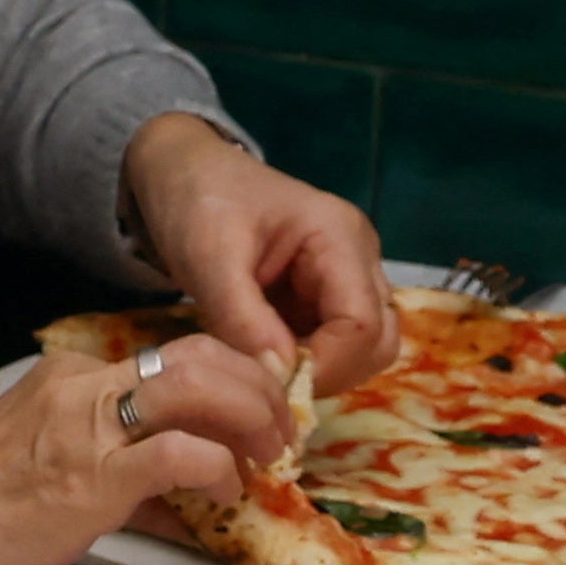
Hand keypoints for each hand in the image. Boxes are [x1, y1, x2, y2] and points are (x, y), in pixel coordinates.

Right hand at [0, 336, 288, 564]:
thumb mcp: (51, 478)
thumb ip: (119, 476)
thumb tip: (180, 500)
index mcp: (68, 380)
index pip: (170, 357)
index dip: (229, 381)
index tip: (254, 415)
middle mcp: (79, 386)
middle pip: (197, 355)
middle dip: (255, 387)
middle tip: (279, 432)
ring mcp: (85, 427)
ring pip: (197, 386)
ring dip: (250, 418)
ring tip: (267, 455)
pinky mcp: (90, 476)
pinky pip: (181, 453)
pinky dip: (219, 468)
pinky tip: (224, 493)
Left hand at [125, 113, 394, 391]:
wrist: (185, 175)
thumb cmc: (198, 202)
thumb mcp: (208, 256)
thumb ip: (242, 318)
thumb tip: (280, 380)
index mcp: (340, 236)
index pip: (363, 323)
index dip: (326, 366)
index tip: (273, 388)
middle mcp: (360, 259)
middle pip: (380, 341)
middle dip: (331, 373)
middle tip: (272, 386)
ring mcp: (349, 280)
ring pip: (364, 350)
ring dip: (321, 372)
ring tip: (266, 369)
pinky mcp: (330, 299)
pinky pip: (336, 347)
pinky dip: (307, 365)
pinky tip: (265, 359)